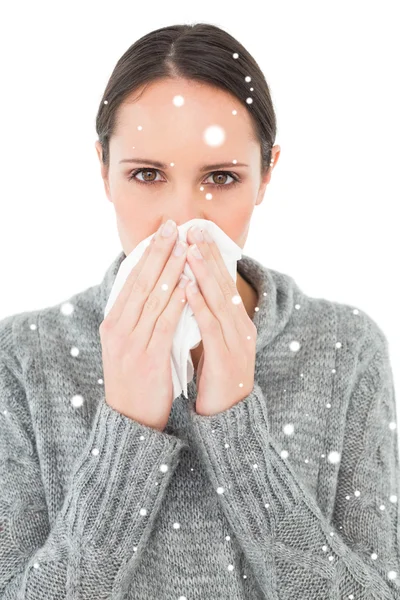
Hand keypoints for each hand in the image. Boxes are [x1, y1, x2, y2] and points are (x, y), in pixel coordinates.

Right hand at [100, 220, 189, 430]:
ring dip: (171, 271)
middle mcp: (118, 329)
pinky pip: (164, 324)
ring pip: (154, 299)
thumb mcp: (127, 344)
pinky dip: (176, 302)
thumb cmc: (134, 379)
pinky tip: (188, 285)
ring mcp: (132, 343)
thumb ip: (136, 317)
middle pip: (141, 283)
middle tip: (173, 226)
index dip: (148, 253)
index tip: (163, 231)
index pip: (132, 280)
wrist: (131, 420)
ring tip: (185, 248)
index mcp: (113, 323)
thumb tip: (152, 286)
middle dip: (159, 252)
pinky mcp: (148, 358)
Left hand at [184, 226, 256, 416]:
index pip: (224, 282)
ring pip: (220, 301)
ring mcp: (237, 342)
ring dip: (205, 274)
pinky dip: (200, 305)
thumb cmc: (216, 377)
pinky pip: (211, 327)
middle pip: (225, 285)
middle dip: (210, 256)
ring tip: (191, 249)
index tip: (198, 232)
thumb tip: (187, 290)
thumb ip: (206, 316)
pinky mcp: (227, 359)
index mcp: (237, 322)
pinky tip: (188, 289)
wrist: (228, 417)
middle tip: (196, 228)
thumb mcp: (213, 341)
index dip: (212, 257)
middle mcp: (241, 327)